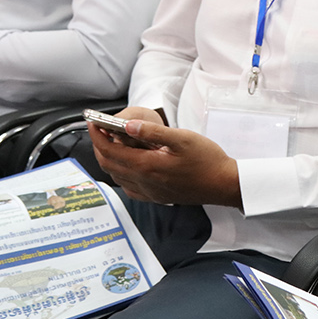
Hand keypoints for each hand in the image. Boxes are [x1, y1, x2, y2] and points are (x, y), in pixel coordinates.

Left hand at [90, 106, 241, 207]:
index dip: (98, 135)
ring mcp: (150, 191)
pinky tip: (128, 166)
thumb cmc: (207, 161)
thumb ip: (153, 132)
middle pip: (109, 164)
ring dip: (110, 159)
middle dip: (100, 145)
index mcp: (147, 166)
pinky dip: (121, 174)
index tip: (93, 122)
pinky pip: (129, 187)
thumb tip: (128, 125)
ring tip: (113, 142)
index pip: (110, 150)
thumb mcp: (182, 138)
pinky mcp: (157, 196)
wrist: (223, 184)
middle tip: (100, 130)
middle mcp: (144, 182)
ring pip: (117, 176)